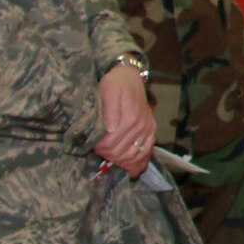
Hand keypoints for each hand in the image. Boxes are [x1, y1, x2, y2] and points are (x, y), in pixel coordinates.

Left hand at [92, 63, 154, 177]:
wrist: (130, 76)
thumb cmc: (115, 83)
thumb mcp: (107, 90)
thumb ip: (109, 110)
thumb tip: (111, 130)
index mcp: (130, 118)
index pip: (111, 145)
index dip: (98, 148)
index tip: (91, 144)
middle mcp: (141, 126)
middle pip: (121, 152)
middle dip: (107, 154)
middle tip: (97, 150)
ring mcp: (148, 130)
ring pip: (133, 156)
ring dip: (120, 160)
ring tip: (109, 155)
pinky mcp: (151, 131)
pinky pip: (146, 153)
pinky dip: (137, 162)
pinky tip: (129, 166)